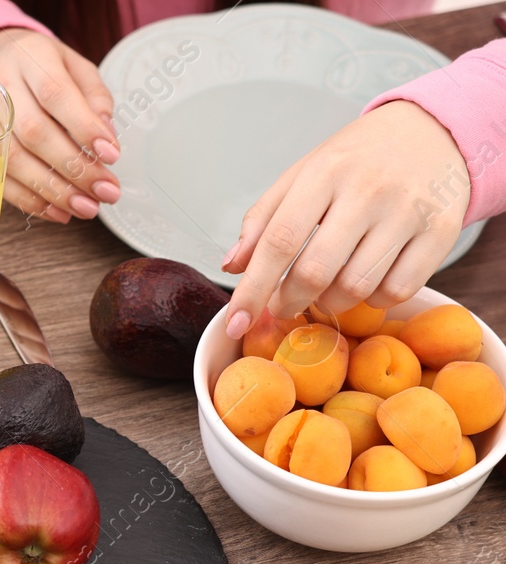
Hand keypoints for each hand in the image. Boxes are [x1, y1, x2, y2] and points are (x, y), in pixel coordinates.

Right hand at [0, 29, 118, 222]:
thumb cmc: (37, 66)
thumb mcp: (72, 65)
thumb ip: (94, 96)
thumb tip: (106, 136)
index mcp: (31, 57)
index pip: (56, 94)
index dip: (83, 127)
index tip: (111, 155)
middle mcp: (0, 86)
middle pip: (34, 133)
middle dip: (73, 168)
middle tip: (105, 192)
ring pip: (13, 161)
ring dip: (53, 191)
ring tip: (85, 207)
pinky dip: (29, 200)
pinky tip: (57, 211)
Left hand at [223, 101, 468, 337]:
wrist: (434, 131)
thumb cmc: (357, 160)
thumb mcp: (304, 174)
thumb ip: (264, 218)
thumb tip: (232, 266)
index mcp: (325, 173)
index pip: (279, 240)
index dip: (253, 289)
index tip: (235, 323)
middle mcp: (368, 190)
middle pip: (315, 271)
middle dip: (289, 301)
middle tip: (284, 304)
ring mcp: (409, 211)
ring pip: (356, 287)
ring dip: (331, 303)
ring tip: (325, 290)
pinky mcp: (442, 231)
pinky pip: (397, 291)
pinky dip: (374, 300)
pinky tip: (367, 282)